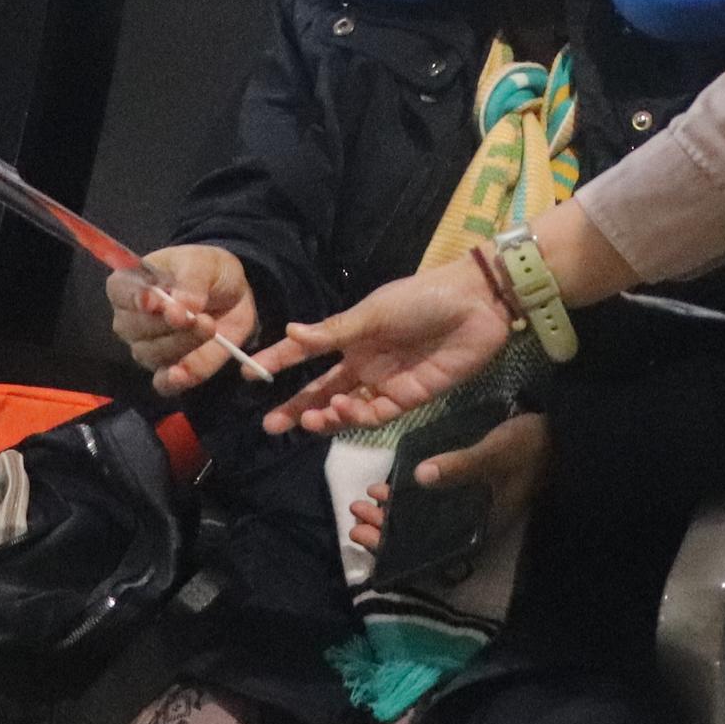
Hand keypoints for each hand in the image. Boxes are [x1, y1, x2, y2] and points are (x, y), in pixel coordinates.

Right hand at [110, 246, 260, 396]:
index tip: (153, 301)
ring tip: (209, 326)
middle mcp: (131, 318)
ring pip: (151, 353)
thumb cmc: (208, 271)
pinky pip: (163, 384)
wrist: (234, 295)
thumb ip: (192, 280)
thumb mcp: (205, 263)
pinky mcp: (170, 370)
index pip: (119, 290)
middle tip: (195, 315)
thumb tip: (182, 306)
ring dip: (181, 343)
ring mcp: (147, 347)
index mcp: (133, 282)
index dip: (133, 297)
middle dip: (165, 323)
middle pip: (133, 327)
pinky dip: (171, 381)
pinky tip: (181, 374)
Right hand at [258, 253, 513, 433]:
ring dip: (326, 415)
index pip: (308, 352)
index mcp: (352, 335)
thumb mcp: (372, 312)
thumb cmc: (421, 299)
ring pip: (347, 408)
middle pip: (323, 391)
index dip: (280, 361)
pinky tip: (342, 412)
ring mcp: (386, 382)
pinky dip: (356, 417)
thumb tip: (290, 331)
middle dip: (296, 408)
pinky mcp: (409, 398)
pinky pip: (376, 415)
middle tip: (272, 424)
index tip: (250, 374)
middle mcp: (365, 362)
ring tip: (311, 416)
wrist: (474, 306)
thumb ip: (333, 331)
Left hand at [346, 416, 551, 558]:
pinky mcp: (469, 492)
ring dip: (393, 515)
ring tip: (365, 499)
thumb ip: (461, 466)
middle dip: (386, 530)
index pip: (429, 552)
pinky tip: (390, 485)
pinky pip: (432, 504)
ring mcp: (470, 510)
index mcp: (480, 528)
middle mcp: (472, 525)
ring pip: (422, 522)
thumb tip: (418, 477)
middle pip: (420, 540)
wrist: (561, 434)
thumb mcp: (495, 454)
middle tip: (356, 513)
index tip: (364, 532)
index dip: (393, 549)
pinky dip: (409, 499)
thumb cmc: (529, 448)